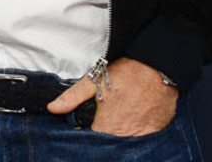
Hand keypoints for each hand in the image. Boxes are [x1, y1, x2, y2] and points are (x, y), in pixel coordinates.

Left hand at [47, 57, 177, 136]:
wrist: (159, 67)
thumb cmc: (127, 72)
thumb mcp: (94, 80)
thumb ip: (72, 97)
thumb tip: (52, 108)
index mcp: (106, 126)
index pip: (92, 141)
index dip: (89, 136)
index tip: (89, 127)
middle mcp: (124, 135)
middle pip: (109, 144)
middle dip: (105, 135)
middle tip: (108, 118)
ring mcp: (142, 136)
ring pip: (126, 143)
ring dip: (121, 135)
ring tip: (121, 118)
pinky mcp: (156, 132)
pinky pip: (144, 140)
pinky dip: (138, 133)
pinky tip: (135, 120)